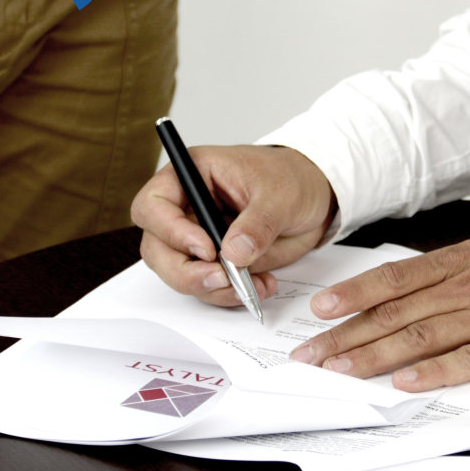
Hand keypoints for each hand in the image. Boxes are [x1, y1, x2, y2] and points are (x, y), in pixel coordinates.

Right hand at [131, 145, 335, 305]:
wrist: (315, 196)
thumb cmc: (291, 178)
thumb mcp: (280, 193)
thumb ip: (258, 223)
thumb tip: (234, 253)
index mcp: (192, 176)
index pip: (153, 206)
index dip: (171, 232)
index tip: (206, 249)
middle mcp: (187, 209)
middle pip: (158, 250)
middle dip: (186, 272)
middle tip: (222, 279)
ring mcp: (199, 238)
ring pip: (181, 275)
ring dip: (212, 289)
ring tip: (251, 285)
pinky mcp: (217, 262)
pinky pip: (211, 286)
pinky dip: (231, 294)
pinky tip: (261, 286)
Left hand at [290, 227, 469, 391]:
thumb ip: (440, 271)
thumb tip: (396, 289)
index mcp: (456, 262)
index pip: (393, 280)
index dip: (353, 295)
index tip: (320, 310)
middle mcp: (464, 287)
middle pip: (396, 313)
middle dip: (348, 334)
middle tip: (314, 352)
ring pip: (421, 336)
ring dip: (376, 355)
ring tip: (341, 371)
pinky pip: (468, 360)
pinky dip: (435, 372)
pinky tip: (405, 383)